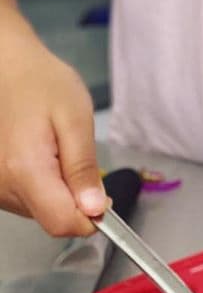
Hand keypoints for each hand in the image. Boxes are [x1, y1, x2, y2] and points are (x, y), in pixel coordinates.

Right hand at [0, 35, 104, 235]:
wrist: (8, 68)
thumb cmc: (42, 85)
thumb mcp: (76, 120)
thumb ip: (84, 168)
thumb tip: (95, 209)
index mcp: (24, 170)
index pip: (62, 224)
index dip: (90, 218)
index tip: (103, 197)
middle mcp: (2, 185)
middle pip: (52, 218)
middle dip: (76, 198)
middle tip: (75, 156)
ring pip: (41, 210)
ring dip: (59, 190)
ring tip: (55, 149)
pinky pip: (27, 198)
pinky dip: (43, 184)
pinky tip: (42, 154)